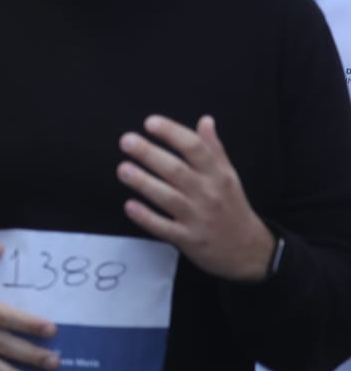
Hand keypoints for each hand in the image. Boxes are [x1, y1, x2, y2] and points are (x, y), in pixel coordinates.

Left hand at [119, 114, 275, 281]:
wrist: (248, 250)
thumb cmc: (232, 207)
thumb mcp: (229, 176)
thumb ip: (214, 149)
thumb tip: (205, 120)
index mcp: (219, 175)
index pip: (195, 148)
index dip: (172, 133)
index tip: (150, 122)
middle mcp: (208, 193)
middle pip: (176, 170)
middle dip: (150, 154)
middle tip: (126, 141)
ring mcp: (198, 217)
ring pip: (168, 197)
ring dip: (144, 182)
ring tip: (123, 169)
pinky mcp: (188, 239)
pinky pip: (164, 227)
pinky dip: (147, 217)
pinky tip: (130, 206)